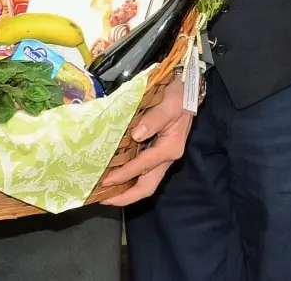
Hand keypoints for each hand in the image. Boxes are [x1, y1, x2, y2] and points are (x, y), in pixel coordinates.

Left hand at [100, 77, 192, 205]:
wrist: (187, 90)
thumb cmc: (179, 97)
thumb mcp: (170, 104)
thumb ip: (155, 118)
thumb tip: (137, 134)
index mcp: (170, 148)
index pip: (143, 167)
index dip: (123, 175)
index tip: (104, 181)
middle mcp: (166, 157)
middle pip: (147, 187)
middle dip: (125, 197)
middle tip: (103, 200)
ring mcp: (161, 157)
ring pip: (144, 182)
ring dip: (125, 190)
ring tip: (104, 193)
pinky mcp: (156, 152)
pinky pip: (141, 172)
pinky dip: (127, 178)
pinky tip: (113, 176)